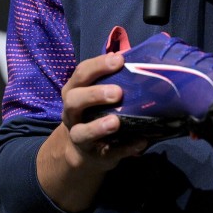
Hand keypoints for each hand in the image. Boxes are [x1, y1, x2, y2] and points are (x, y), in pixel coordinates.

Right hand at [36, 52, 146, 211]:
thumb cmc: (95, 110)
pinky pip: (108, 153)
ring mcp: (80, 136)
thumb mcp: (96, 91)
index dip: (98, 65)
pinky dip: (124, 148)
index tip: (119, 60)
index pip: (81, 74)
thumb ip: (113, 77)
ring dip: (98, 127)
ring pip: (81, 132)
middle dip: (94, 95)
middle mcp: (72, 113)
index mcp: (74, 91)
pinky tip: (140, 143)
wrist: (82, 149)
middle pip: (74, 100)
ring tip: (116, 122)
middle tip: (117, 92)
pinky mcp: (94, 156)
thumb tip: (139, 57)